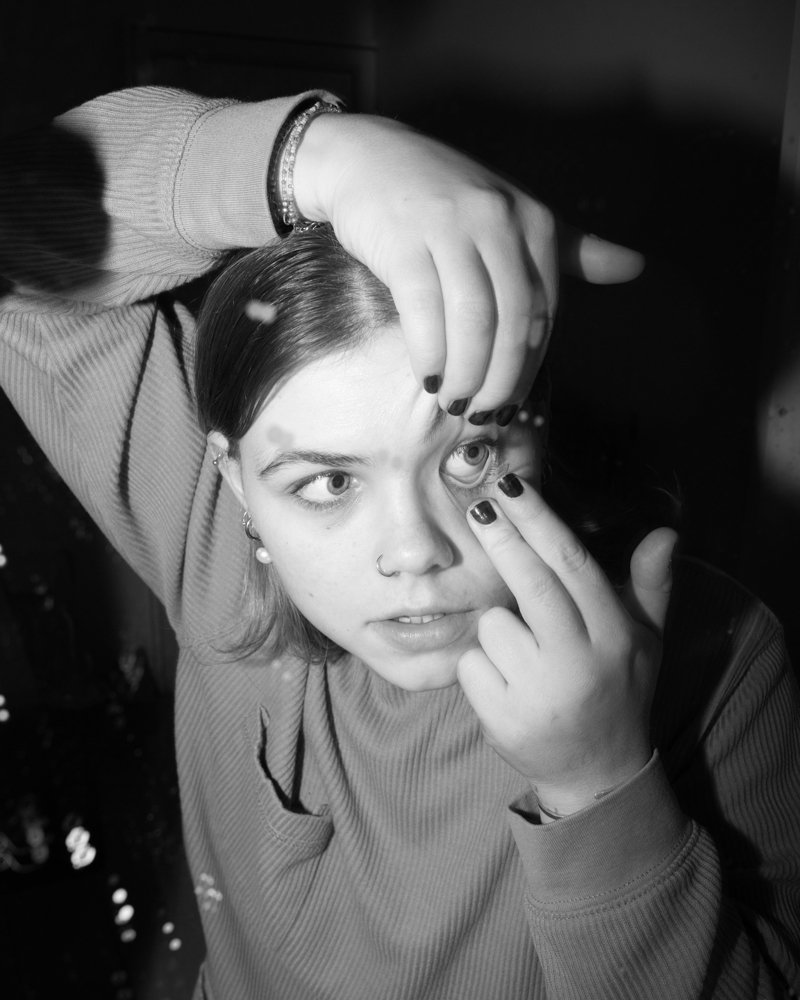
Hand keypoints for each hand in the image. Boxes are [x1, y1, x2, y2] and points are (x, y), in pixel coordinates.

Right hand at [293, 113, 643, 415]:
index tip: (512, 404)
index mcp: (533, 220)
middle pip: (513, 322)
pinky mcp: (402, 239)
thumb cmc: (443, 196)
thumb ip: (571, 251)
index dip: (531, 367)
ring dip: (467, 374)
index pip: (545, 311)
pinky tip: (428, 376)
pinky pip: (424, 310)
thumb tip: (638, 269)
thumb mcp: (513, 216)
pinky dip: (430, 352)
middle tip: (483, 415)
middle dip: (501, 380)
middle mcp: (498, 220)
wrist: (364, 157)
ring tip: (454, 403)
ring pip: (473, 320)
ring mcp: (449, 226)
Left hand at [457, 475, 676, 818]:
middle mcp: (579, 663)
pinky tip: (506, 684)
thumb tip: (663, 533)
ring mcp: (540, 693)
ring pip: (493, 625)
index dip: (540, 522)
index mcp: (615, 637)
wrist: (597, 773)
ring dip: (496, 627)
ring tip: (523, 654)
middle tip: (478, 508)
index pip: (574, 566)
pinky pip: (471, 664)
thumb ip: (649, 586)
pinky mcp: (503, 719)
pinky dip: (480, 665)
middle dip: (502, 539)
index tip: (512, 489)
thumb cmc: (619, 691)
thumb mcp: (645, 641)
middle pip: (532, 584)